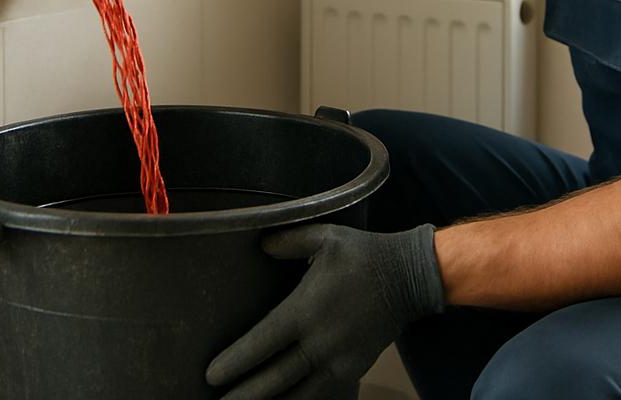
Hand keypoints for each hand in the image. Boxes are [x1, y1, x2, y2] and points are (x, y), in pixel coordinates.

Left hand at [206, 223, 443, 398]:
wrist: (408, 277)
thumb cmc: (363, 254)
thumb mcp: (325, 237)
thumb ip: (288, 241)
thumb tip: (260, 246)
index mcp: (307, 309)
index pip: (263, 342)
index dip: (236, 361)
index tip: (211, 375)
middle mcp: (320, 341)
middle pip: (274, 379)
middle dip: (244, 395)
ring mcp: (339, 361)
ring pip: (297, 395)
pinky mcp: (353, 369)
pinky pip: (320, 394)